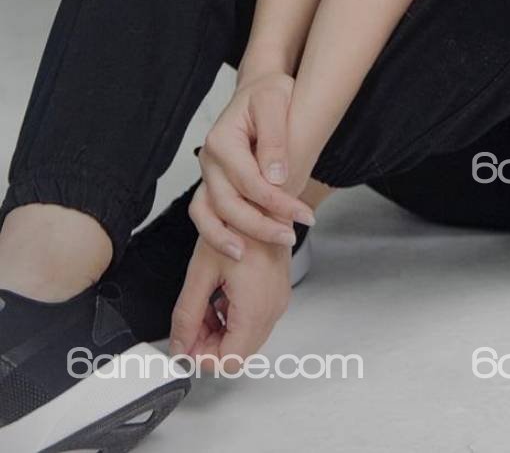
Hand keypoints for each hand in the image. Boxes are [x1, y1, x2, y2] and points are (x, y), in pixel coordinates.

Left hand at [168, 231, 290, 372]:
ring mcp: (278, 302)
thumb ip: (187, 314)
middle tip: (191, 322)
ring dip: (220, 331)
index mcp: (254, 308)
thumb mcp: (201, 271)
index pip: (228, 361)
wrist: (263, 200)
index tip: (185, 343)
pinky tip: (220, 296)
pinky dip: (234, 318)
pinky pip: (255, 322)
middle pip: (238, 353)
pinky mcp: (277, 294)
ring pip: (246, 339)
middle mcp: (273, 309)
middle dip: (209, 344)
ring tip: (204, 303)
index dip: (202, 357)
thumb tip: (179, 345)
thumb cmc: (237, 225)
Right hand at [191, 67, 314, 254]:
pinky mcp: (213, 182)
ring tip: (249, 255)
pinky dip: (216, 232)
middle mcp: (209, 159)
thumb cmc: (270, 93)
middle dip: (260, 225)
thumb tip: (276, 176)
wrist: (260, 89)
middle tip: (291, 237)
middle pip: (228, 203)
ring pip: (209, 213)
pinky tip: (239, 247)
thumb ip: (274, 138)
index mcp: (222, 139)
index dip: (278, 202)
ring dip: (227, 237)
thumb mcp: (276, 101)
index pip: (250, 181)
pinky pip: (206, 213)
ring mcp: (208, 173)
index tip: (305, 216)